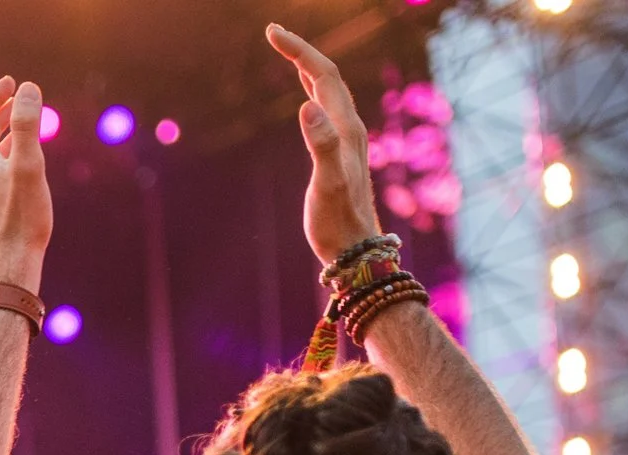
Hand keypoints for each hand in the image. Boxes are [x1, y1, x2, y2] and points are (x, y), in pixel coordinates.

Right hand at [269, 24, 383, 263]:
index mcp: (344, 127)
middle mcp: (349, 127)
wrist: (356, 249)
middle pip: (327, 77)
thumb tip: (306, 107)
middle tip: (273, 34)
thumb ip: (320, 144)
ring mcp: (346, 140)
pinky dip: (312, 93)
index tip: (272, 32)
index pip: (322, 75)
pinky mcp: (340, 153)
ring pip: (328, 92)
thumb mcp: (326, 184)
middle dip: (301, 52)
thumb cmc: (336, 222)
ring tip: (288, 54)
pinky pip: (327, 111)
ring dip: (308, 69)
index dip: (299, 50)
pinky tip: (306, 99)